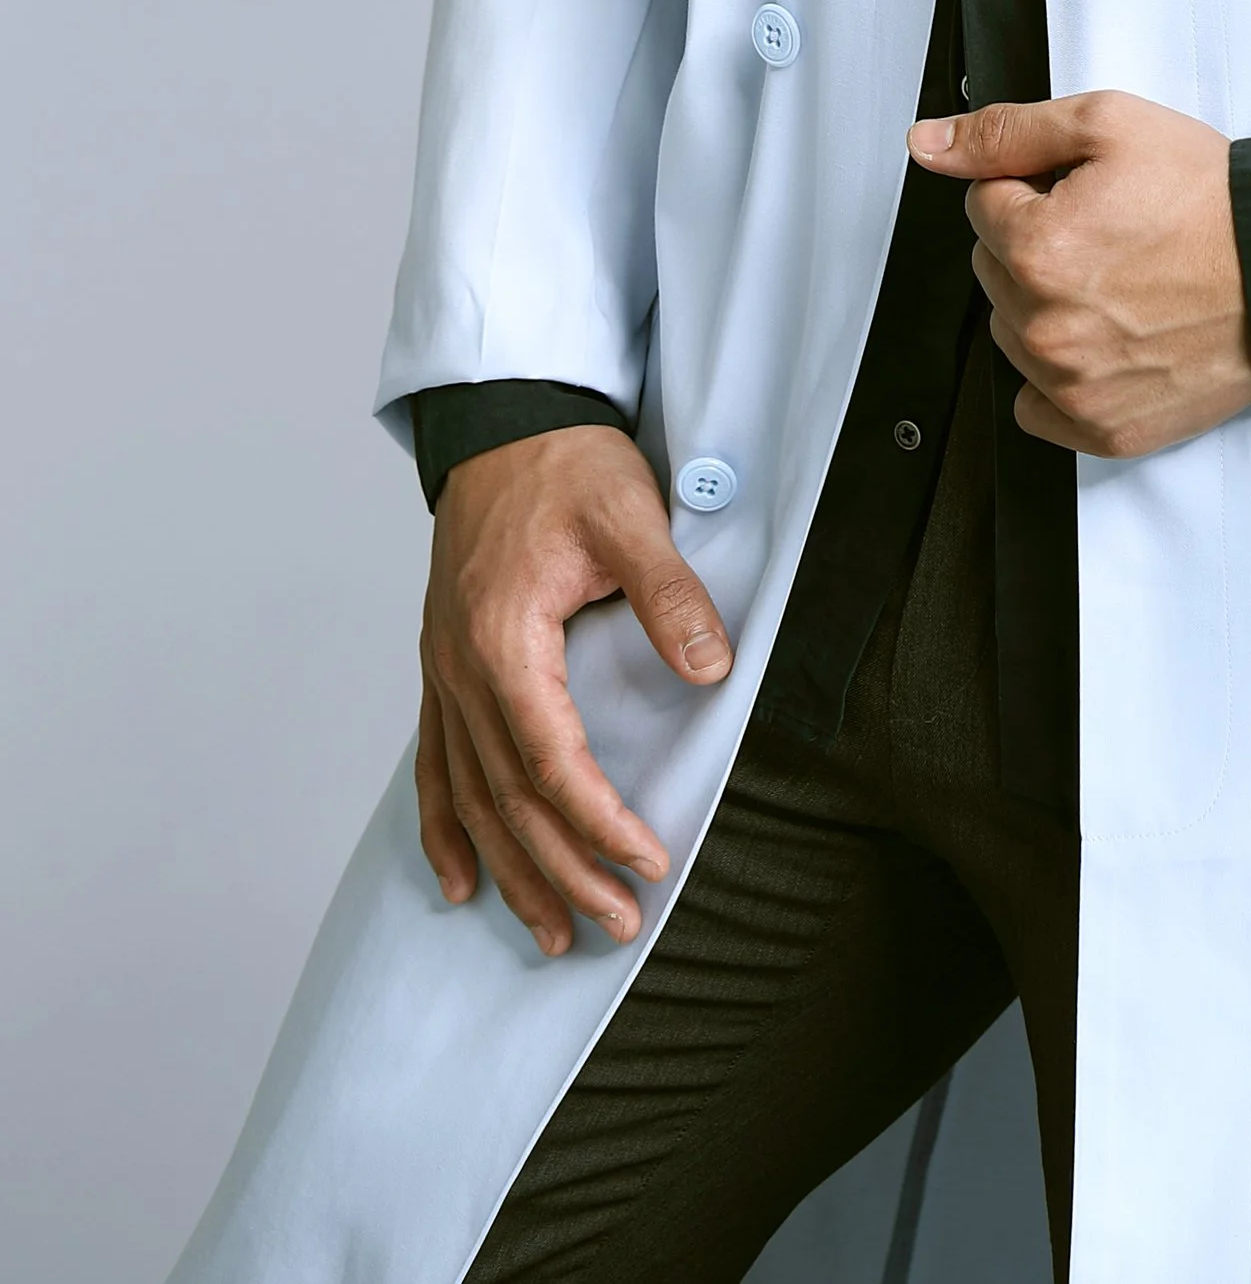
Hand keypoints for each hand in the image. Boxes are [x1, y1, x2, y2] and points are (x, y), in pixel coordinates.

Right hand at [415, 423, 731, 957]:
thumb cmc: (563, 463)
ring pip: (469, 796)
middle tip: (615, 924)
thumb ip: (669, 593)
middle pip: (509, 797)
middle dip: (563, 870)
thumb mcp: (629, 513)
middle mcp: (461, 669)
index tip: (648, 860)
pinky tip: (459, 879)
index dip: (598, 822)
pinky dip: (444, 829)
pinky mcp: (442, 667)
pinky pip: (434, 766)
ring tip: (551, 933)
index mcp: (504, 638)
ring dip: (510, 870)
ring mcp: (443, 672)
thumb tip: (711, 667)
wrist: (502, 420)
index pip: (553, 760)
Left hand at [910, 90, 1250, 459]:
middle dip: (1036, 243)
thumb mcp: (1109, 125)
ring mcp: (1071, 387)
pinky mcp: (1102, 429)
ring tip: (1120, 282)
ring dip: (1046, 304)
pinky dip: (1060, 376)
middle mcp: (1044, 327)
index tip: (1086, 192)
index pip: (984, 204)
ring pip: (1011, 332)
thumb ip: (1006, 132)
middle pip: (994, 269)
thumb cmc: (1211, 202)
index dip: (1033, 186)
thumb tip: (929, 143)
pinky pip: (1036, 406)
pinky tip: (1109, 338)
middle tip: (1110, 232)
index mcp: (1036, 249)